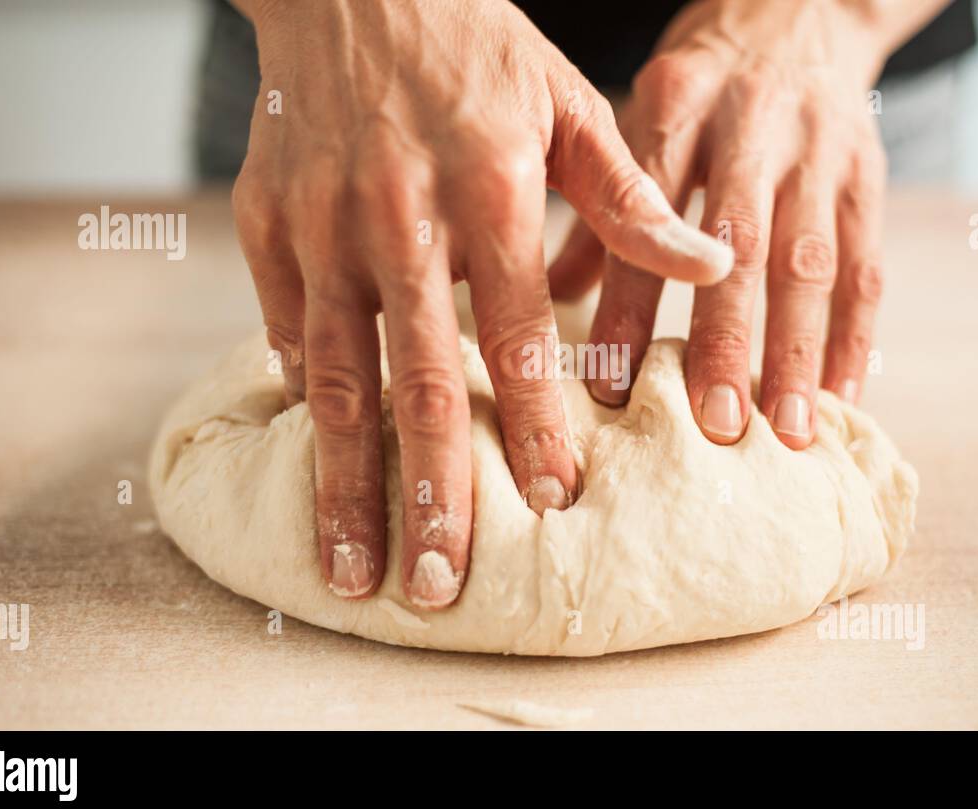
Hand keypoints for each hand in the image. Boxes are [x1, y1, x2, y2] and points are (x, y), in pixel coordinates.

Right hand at [230, 0, 732, 607]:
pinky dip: (310, 401)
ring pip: (334, 379)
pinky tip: (323, 466)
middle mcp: (394, 218)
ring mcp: (318, 228)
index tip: (552, 503)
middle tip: (439, 585)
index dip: (532, 423)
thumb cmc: (471, 45)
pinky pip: (287, 333)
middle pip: (412, 382)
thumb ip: (632, 196)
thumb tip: (711, 267)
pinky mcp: (265, 229)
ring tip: (353, 567)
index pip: (515, 334)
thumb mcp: (565, 101)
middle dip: (427, 493)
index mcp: (483, 187)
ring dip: (345, 482)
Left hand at [549, 0, 897, 448]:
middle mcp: (751, 128)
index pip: (646, 215)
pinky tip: (841, 398)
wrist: (801, 8)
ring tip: (786, 432)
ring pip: (810, 262)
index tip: (608, 387)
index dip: (628, 304)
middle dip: (726, 340)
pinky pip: (866, 264)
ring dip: (798, 352)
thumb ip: (600, 202)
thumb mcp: (642, 112)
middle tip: (711, 425)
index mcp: (677, 107)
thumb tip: (549, 296)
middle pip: (739, 245)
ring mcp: (819, 152)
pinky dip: (855, 336)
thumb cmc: (703, 79)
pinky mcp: (868, 175)